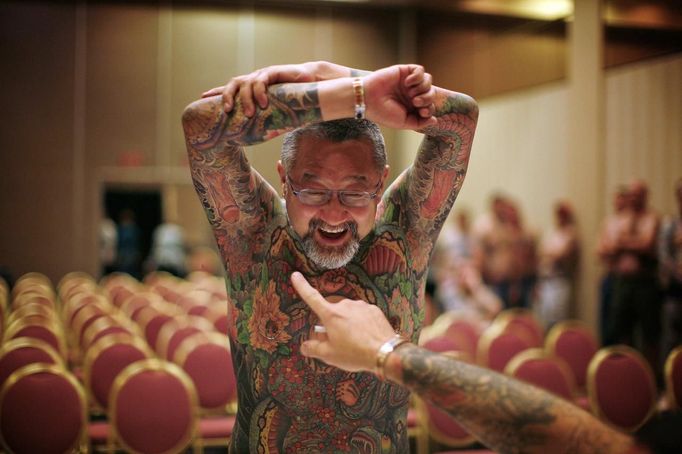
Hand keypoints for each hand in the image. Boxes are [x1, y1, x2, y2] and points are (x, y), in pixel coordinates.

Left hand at [202, 61, 348, 116]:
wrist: (311, 81)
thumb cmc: (293, 98)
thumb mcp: (276, 109)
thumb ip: (265, 119)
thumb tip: (256, 139)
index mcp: (251, 87)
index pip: (229, 89)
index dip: (216, 93)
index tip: (202, 99)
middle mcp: (254, 79)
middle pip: (232, 84)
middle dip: (226, 96)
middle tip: (226, 111)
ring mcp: (262, 74)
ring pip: (246, 84)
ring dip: (246, 100)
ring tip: (249, 114)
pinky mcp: (273, 72)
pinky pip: (262, 81)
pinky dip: (260, 92)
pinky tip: (263, 103)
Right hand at [291, 271, 394, 372]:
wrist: (386, 353)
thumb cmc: (355, 354)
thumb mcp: (329, 356)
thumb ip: (313, 349)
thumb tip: (304, 346)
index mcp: (331, 315)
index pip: (312, 298)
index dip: (302, 287)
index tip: (296, 275)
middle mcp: (345, 305)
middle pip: (332, 312)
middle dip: (332, 324)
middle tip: (338, 342)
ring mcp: (360, 306)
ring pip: (348, 313)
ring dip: (347, 323)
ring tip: (355, 342)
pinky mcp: (373, 309)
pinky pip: (362, 315)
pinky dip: (361, 324)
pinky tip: (366, 337)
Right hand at [364, 64, 436, 129]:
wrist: (368, 100)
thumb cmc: (383, 113)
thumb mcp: (403, 122)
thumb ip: (420, 123)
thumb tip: (435, 120)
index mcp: (412, 106)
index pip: (430, 105)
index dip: (430, 108)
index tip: (421, 112)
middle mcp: (412, 94)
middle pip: (431, 93)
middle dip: (427, 99)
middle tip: (415, 102)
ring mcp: (408, 82)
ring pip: (428, 80)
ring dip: (423, 88)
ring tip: (411, 94)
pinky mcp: (404, 71)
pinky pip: (420, 70)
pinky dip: (417, 77)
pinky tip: (407, 83)